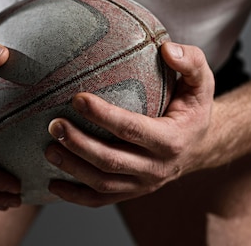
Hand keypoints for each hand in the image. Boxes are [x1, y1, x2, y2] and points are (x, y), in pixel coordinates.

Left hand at [44, 42, 216, 206]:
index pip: (132, 129)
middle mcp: (157, 167)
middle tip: (53, 124)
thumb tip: (168, 49)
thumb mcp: (202, 82)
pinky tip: (52, 184)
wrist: (200, 145)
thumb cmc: (193, 108)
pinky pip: (101, 200)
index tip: (77, 98)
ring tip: (48, 149)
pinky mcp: (132, 192)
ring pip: (103, 183)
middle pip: (112, 161)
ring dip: (72, 168)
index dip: (103, 115)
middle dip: (79, 144)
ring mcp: (144, 184)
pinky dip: (75, 196)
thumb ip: (191, 62)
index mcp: (172, 140)